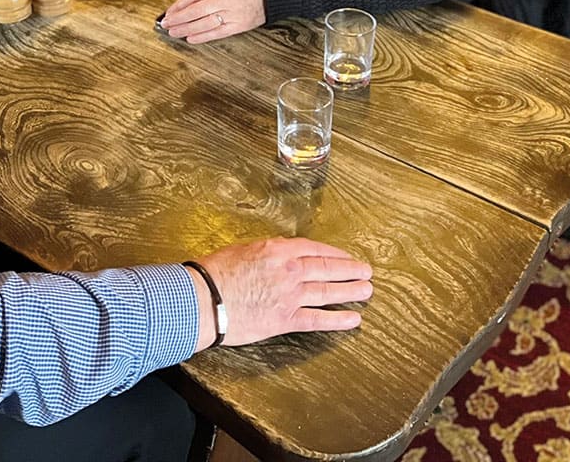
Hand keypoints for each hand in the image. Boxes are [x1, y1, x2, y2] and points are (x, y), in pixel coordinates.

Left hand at [160, 0, 264, 41]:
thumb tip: (186, 3)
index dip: (179, 5)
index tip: (169, 12)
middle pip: (195, 10)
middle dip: (178, 18)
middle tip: (166, 24)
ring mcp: (233, 13)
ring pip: (204, 23)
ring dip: (186, 29)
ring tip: (174, 32)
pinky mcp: (239, 25)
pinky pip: (217, 33)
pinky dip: (202, 36)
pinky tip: (191, 38)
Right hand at [190, 238, 372, 351]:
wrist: (202, 298)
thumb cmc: (215, 272)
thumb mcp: (244, 249)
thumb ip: (267, 253)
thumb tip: (279, 255)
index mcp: (278, 250)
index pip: (314, 249)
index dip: (334, 253)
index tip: (345, 257)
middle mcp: (289, 270)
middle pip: (327, 268)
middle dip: (349, 269)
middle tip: (366, 271)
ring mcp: (289, 296)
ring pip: (327, 292)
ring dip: (350, 291)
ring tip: (367, 290)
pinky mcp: (284, 320)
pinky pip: (317, 319)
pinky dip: (337, 320)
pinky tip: (353, 319)